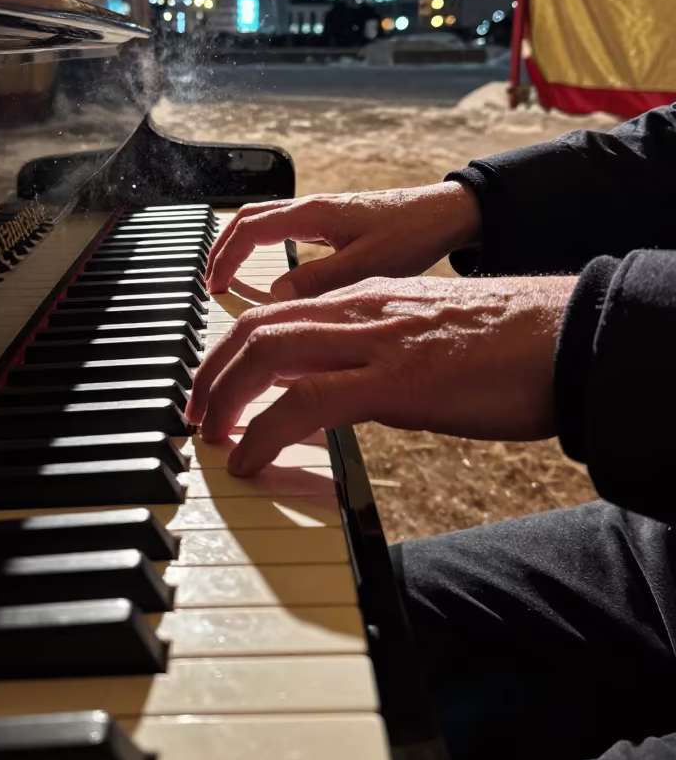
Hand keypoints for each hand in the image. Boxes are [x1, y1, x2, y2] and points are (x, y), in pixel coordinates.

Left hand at [187, 275, 576, 476]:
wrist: (564, 336)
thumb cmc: (506, 344)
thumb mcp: (424, 338)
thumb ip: (375, 355)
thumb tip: (338, 392)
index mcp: (368, 300)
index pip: (276, 314)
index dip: (232, 349)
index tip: (216, 385)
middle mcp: (359, 311)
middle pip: (255, 328)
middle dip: (211, 370)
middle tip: (195, 413)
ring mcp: (374, 341)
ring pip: (265, 352)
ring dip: (223, 396)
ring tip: (209, 435)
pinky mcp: (393, 380)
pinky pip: (303, 402)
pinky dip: (261, 430)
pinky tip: (247, 458)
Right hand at [205, 183, 481, 299]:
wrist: (445, 214)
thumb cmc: (413, 233)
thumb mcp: (368, 264)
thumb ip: (320, 280)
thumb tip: (275, 296)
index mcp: (312, 214)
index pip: (249, 229)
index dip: (225, 257)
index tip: (215, 287)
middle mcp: (310, 209)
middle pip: (248, 220)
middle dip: (222, 249)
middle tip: (212, 284)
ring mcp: (320, 214)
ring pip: (264, 222)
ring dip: (241, 248)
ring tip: (231, 280)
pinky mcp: (331, 222)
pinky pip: (283, 230)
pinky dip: (263, 249)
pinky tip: (270, 274)